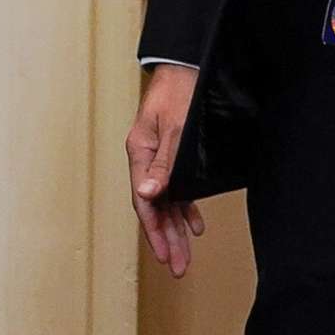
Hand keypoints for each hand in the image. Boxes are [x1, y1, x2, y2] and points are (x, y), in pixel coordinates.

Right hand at [126, 63, 205, 276]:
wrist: (188, 67)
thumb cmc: (180, 93)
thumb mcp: (175, 129)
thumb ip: (163, 165)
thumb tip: (148, 195)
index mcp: (140, 151)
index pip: (145, 201)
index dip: (155, 231)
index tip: (166, 256)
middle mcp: (146, 158)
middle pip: (153, 206)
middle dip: (165, 239)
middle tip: (176, 267)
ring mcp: (158, 157)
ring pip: (165, 201)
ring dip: (175, 229)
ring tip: (183, 256)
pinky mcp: (172, 154)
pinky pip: (175, 189)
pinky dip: (184, 209)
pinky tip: (194, 224)